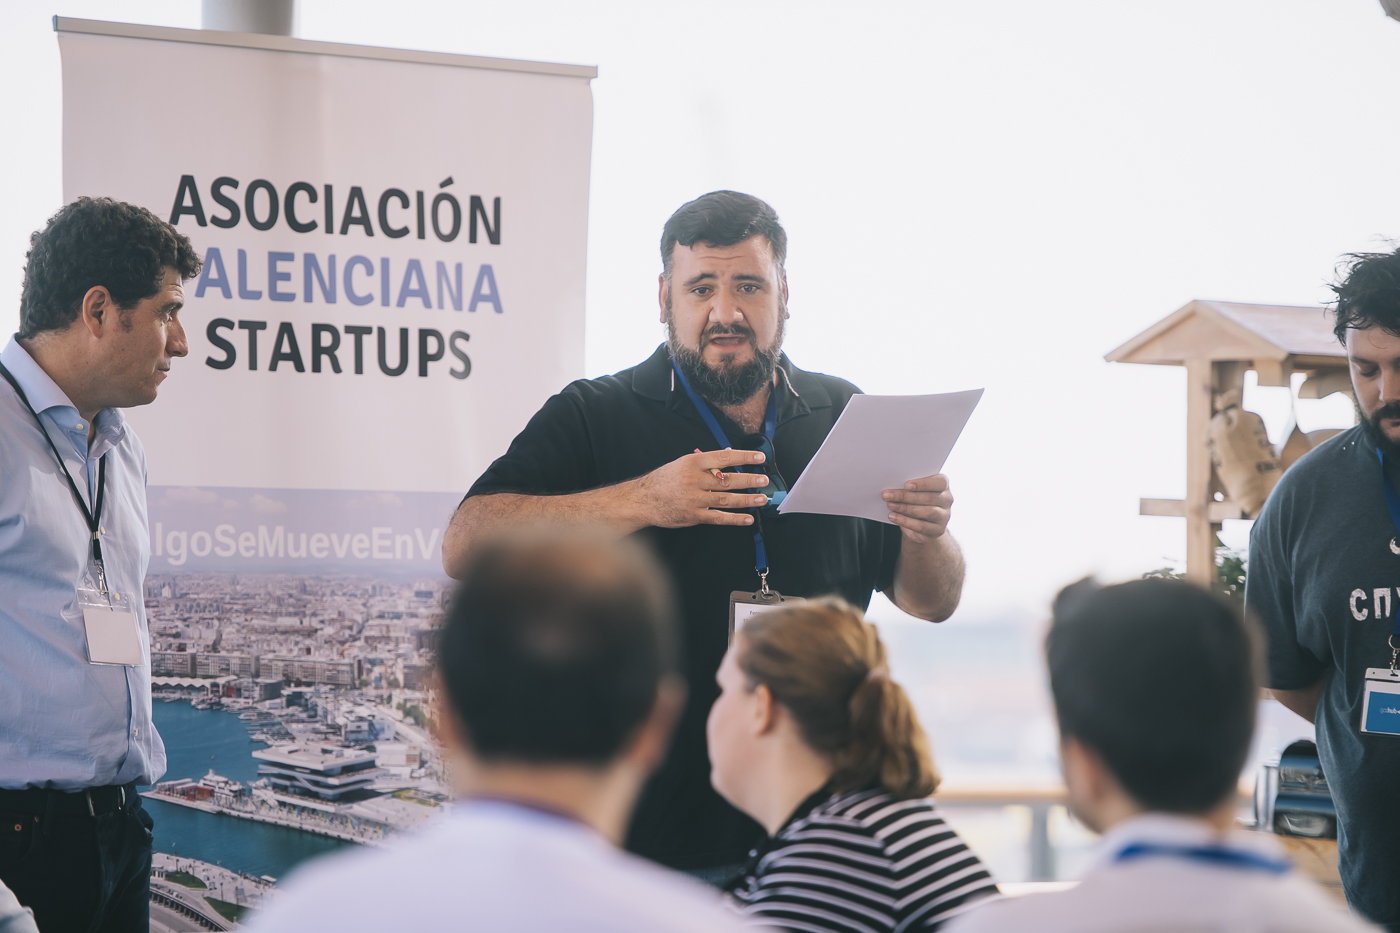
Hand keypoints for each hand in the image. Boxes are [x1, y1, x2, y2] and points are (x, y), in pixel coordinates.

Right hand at [632, 449, 769, 528]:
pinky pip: (718, 518)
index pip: (723, 458)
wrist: (643, 500)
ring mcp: (695, 499)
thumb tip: (729, 455)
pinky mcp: (694, 516)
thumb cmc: (663, 480)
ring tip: (762, 498)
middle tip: (764, 480)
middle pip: (728, 480)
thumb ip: (705, 462)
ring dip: (747, 500)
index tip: (759, 458)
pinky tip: (748, 518)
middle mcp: (695, 480)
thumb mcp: (682, 464)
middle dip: (749, 480)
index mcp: (692, 462)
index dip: (743, 457)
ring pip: (726, 499)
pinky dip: (734, 519)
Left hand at [882, 474, 951, 543]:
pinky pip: (921, 526)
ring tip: (889, 505)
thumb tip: (892, 488)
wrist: (921, 521)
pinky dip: (905, 521)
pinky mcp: (938, 530)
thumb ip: (908, 487)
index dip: (923, 484)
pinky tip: (893, 516)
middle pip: (928, 497)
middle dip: (905, 496)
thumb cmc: (916, 499)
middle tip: (887, 495)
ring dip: (905, 508)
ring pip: (926, 512)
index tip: (906, 485)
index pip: (939, 482)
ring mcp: (944, 516)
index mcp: (943, 484)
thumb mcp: (914, 490)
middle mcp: (947, 499)